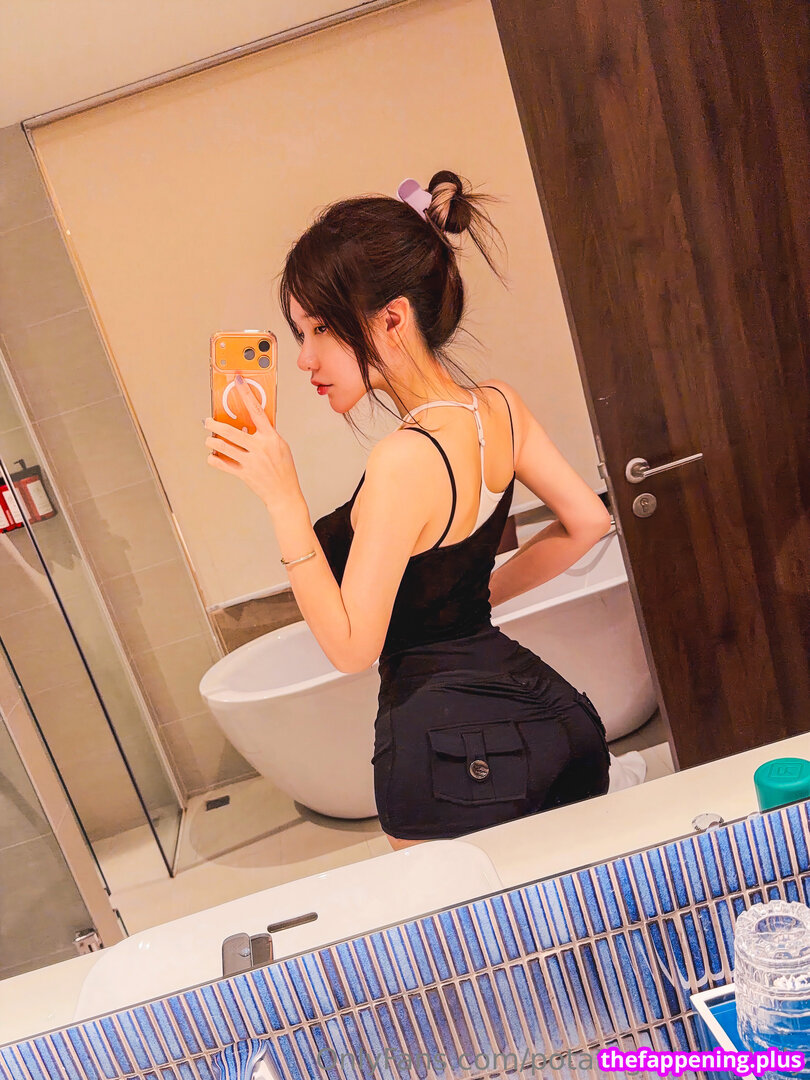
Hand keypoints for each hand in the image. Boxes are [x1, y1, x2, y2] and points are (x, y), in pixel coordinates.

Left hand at [204, 377, 301, 513]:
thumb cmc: (283, 469)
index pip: (256, 410)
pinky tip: (212, 456)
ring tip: (209, 439)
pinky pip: (222, 464)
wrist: (284, 493)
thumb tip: (248, 423)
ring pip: (222, 447)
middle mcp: (260, 448)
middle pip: (231, 431)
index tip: (238, 382)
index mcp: (270, 438)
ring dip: (211, 441)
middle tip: (207, 421)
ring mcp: (251, 462)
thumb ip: (265, 434)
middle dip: (214, 424)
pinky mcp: (243, 474)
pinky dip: (214, 460)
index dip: (246, 394)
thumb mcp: (280, 446)